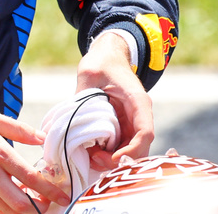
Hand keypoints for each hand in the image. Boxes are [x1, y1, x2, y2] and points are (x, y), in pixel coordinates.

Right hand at [0, 109, 69, 213]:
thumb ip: (16, 128)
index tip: (63, 193)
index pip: (30, 178)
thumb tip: (41, 137)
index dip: (50, 189)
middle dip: (40, 207)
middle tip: (51, 203)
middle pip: (21, 204)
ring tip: (36, 205)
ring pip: (8, 211)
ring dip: (25, 211)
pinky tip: (14, 204)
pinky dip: (7, 212)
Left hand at [77, 31, 153, 169]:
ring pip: (130, 149)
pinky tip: (91, 151)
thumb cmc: (100, 63)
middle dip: (119, 159)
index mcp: (138, 101)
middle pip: (140, 148)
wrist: (108, 57)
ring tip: (90, 156)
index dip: (131, 150)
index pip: (145, 132)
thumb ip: (83, 96)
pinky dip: (108, 152)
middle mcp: (139, 114)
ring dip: (112, 158)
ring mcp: (132, 121)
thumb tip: (73, 120)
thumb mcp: (89, 74)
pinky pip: (120, 145)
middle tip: (95, 159)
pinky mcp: (123, 125)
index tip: (111, 157)